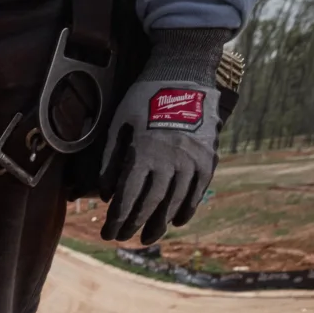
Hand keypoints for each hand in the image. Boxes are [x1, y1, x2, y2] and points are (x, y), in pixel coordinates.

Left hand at [100, 57, 221, 246]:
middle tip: (123, 238)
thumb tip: (106, 194)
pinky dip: (186, 209)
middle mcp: (169, 162)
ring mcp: (191, 162)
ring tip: (148, 237)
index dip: (117, 219)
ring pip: (174, 203)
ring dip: (159, 224)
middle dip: (134, 225)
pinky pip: (197, 192)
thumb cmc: (144, 98)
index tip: (107, 233)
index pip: (128, 198)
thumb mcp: (119, 124)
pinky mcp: (207, 159)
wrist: (184, 74)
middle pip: (150, 206)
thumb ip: (111, 160)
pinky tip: (176, 221)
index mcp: (144, 154)